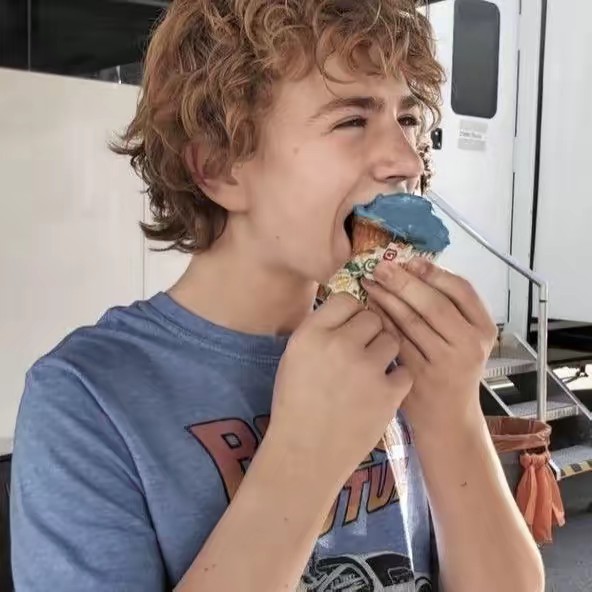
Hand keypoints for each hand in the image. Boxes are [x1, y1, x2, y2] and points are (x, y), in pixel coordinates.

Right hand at [267, 293, 412, 487]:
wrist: (305, 454)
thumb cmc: (296, 403)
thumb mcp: (294, 357)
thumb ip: (320, 328)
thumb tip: (349, 306)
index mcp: (311, 334)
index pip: (346, 299)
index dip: (350, 313)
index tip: (348, 329)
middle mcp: (339, 345)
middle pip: (372, 317)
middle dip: (369, 332)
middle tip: (359, 353)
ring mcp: (366, 369)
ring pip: (391, 340)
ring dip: (384, 353)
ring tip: (367, 374)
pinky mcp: (387, 394)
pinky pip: (403, 370)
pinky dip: (395, 379)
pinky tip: (378, 391)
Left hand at [362, 258, 497, 433]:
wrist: (448, 419)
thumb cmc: (451, 370)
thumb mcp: (461, 338)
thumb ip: (447, 308)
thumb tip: (411, 267)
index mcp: (483, 329)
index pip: (462, 290)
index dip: (433, 272)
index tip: (409, 261)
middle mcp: (469, 345)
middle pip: (434, 304)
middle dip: (403, 281)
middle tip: (380, 266)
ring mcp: (445, 363)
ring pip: (412, 322)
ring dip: (387, 299)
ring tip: (369, 283)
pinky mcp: (419, 376)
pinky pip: (396, 341)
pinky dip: (381, 322)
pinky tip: (369, 310)